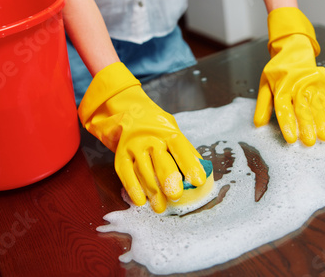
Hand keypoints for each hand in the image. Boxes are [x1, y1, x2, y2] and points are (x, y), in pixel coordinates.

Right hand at [78, 62, 206, 212]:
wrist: (132, 116)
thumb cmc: (159, 131)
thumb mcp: (175, 134)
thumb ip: (187, 153)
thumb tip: (203, 172)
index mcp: (168, 132)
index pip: (181, 147)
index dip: (190, 164)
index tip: (198, 181)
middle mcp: (150, 138)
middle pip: (160, 160)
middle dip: (168, 178)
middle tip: (176, 195)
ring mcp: (134, 147)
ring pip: (143, 170)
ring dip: (152, 190)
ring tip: (161, 207)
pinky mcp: (121, 156)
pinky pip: (126, 174)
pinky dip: (133, 189)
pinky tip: (141, 201)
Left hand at [254, 7, 324, 145]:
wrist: (294, 50)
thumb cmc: (277, 72)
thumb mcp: (265, 85)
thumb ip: (263, 105)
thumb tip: (258, 124)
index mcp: (281, 86)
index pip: (283, 108)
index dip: (287, 124)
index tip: (291, 139)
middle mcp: (297, 84)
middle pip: (302, 108)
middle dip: (306, 127)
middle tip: (309, 142)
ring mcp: (311, 83)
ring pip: (317, 105)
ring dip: (321, 122)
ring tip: (324, 137)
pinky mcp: (323, 82)